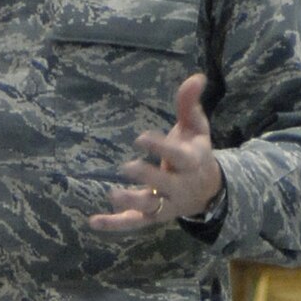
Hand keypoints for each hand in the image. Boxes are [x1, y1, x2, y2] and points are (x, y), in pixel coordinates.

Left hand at [89, 73, 222, 232]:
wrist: (207, 190)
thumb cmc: (194, 152)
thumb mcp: (196, 127)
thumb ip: (190, 104)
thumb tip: (196, 76)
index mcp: (192, 162)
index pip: (179, 157)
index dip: (160, 147)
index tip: (140, 137)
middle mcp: (180, 186)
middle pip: (165, 184)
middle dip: (147, 176)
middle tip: (126, 167)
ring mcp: (166, 204)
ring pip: (150, 206)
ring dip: (132, 202)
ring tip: (112, 195)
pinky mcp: (152, 216)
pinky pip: (134, 222)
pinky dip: (115, 224)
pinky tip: (94, 222)